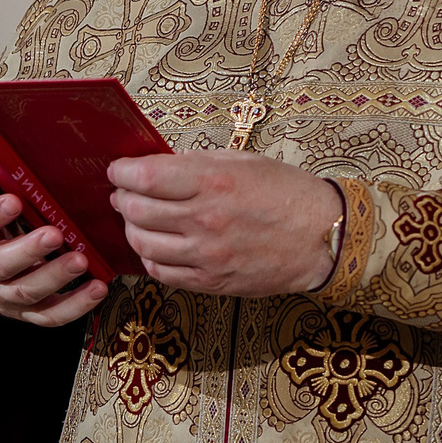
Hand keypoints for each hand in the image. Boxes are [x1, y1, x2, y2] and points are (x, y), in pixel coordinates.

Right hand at [0, 130, 106, 326]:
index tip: (14, 200)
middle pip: (1, 266)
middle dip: (29, 252)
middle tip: (55, 234)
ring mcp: (5, 296)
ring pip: (27, 292)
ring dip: (55, 278)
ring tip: (82, 260)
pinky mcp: (27, 312)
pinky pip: (50, 316)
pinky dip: (74, 307)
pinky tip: (98, 289)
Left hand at [108, 151, 343, 299]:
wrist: (322, 237)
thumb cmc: (287, 193)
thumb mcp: (245, 161)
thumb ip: (200, 162)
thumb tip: (162, 166)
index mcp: (213, 181)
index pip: (144, 177)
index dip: (121, 172)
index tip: (119, 170)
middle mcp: (206, 218)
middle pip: (137, 210)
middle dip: (122, 199)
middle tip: (124, 193)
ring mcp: (207, 254)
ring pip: (143, 244)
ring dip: (132, 229)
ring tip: (137, 219)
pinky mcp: (212, 281)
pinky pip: (162, 273)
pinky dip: (150, 259)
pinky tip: (156, 247)